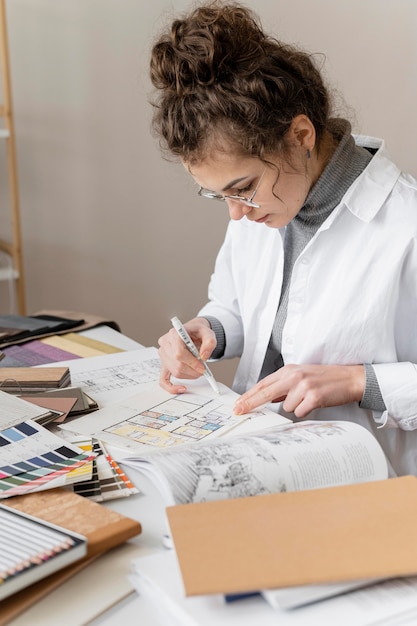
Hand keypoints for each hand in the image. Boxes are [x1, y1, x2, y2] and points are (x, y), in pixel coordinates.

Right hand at [158, 317, 216, 393]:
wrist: (193, 332)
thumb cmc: (198, 332)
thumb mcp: (208, 333)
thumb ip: (209, 342)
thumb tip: (204, 356)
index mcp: (174, 333)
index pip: (179, 353)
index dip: (192, 363)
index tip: (202, 368)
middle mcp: (165, 343)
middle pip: (177, 364)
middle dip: (192, 371)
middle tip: (203, 370)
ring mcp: (163, 354)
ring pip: (175, 372)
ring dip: (189, 375)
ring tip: (197, 370)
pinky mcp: (164, 363)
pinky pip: (163, 379)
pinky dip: (171, 387)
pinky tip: (181, 389)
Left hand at [234, 364, 365, 417]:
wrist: (350, 378)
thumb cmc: (326, 379)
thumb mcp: (301, 377)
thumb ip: (284, 386)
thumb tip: (268, 398)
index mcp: (289, 370)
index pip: (263, 384)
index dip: (249, 395)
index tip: (238, 404)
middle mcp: (294, 376)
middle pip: (265, 392)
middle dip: (250, 403)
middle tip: (238, 411)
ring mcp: (304, 386)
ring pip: (285, 406)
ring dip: (295, 407)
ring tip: (309, 399)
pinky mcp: (313, 397)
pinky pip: (299, 412)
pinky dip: (305, 411)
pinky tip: (314, 403)